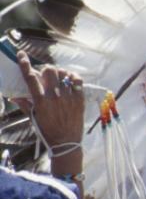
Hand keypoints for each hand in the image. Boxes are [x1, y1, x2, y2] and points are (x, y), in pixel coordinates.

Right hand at [16, 53, 84, 181]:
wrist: (66, 143)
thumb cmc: (47, 131)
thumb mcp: (33, 118)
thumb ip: (24, 105)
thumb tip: (13, 96)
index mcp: (40, 102)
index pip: (31, 78)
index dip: (25, 64)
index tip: (22, 55)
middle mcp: (55, 98)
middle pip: (49, 71)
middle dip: (46, 70)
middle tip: (46, 75)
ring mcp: (69, 98)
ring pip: (64, 74)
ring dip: (59, 72)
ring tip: (59, 77)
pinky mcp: (80, 100)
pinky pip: (78, 81)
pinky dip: (73, 77)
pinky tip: (70, 79)